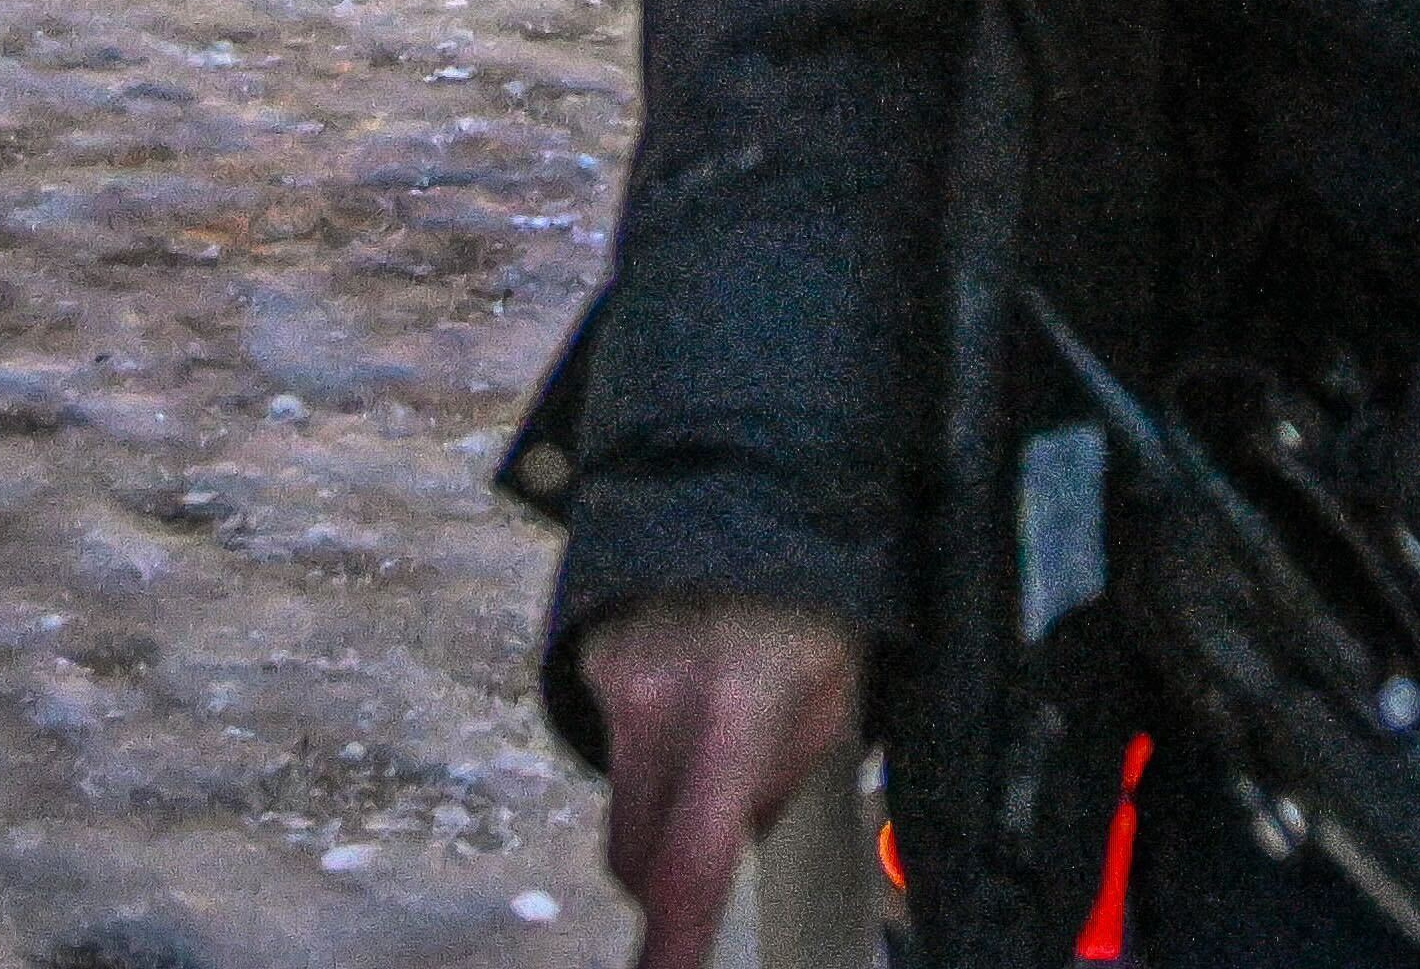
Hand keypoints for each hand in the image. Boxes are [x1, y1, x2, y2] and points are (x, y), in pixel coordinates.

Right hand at [586, 596, 865, 968]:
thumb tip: (734, 858)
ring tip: (711, 750)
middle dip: (670, 884)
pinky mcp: (591, 665)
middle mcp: (659, 701)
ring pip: (620, 816)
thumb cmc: (808, 614)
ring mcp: (614, 680)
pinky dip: (646, 751)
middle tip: (716, 850)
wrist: (749, 497)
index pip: (688, 865)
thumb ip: (777, 794)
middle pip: (636, 862)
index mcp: (737, 713)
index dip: (672, 948)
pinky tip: (685, 697)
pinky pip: (613, 750)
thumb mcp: (828, 708)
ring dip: (659, 819)